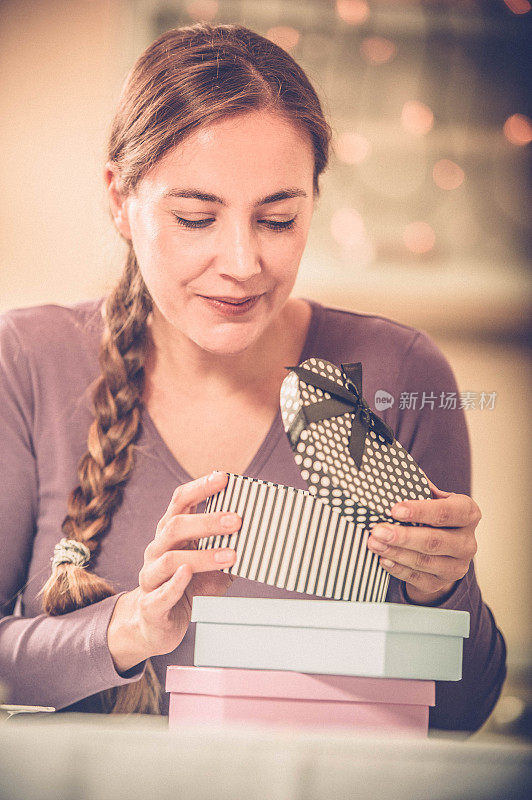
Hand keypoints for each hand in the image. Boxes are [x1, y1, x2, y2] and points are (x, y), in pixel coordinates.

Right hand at [107, 471, 240, 671]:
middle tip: (236, 520)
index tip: (223, 478)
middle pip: (176, 526)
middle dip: (208, 521)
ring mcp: (151, 576)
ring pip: (171, 559)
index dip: (200, 487)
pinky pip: (162, 592)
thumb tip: (260, 535)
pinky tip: (189, 575)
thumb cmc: (189, 588)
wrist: (158, 624)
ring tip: (229, 555)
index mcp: (171, 533)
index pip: (180, 501)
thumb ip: (230, 548)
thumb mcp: (213, 565)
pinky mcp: (152, 604)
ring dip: (203, 556)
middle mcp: (157, 549)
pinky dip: (176, 583)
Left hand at [367, 480, 479, 604]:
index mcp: (468, 513)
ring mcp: (457, 565)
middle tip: (377, 530)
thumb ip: (419, 486)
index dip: (421, 511)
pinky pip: (418, 578)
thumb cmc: (434, 518)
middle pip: (434, 540)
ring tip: (374, 543)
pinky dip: (399, 569)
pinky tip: (384, 559)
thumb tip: (394, 469)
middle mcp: (468, 542)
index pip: (447, 512)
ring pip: (425, 561)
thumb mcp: (433, 499)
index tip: (395, 509)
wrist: (443, 551)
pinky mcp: (442, 583)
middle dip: (402, 536)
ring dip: (396, 552)